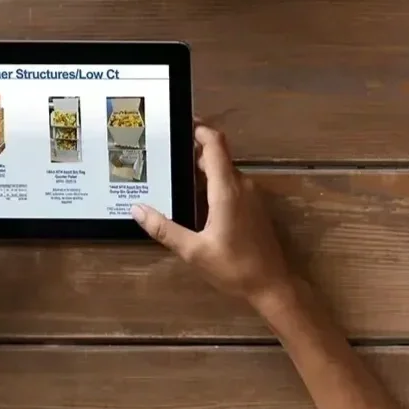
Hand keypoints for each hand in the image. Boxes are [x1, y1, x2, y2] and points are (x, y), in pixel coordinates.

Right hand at [132, 125, 292, 308]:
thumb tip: (137, 209)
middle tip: (165, 152)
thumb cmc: (233, 267)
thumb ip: (164, 229)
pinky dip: (212, 182)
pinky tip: (194, 196)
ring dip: (202, 167)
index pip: (216, 145)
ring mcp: (250, 195)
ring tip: (173, 173)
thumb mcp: (193, 251)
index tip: (180, 124)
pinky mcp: (252, 206)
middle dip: (194, 149)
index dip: (200, 130)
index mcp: (227, 190)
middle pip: (218, 155)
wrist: (272, 283)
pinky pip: (230, 184)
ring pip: (224, 170)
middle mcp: (241, 185)